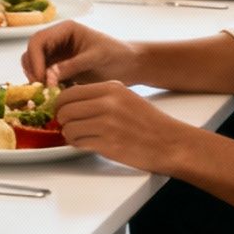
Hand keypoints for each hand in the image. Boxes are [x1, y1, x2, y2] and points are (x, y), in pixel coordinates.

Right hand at [21, 21, 139, 87]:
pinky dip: (44, 85)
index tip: (40, 78)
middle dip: (33, 69)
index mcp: (65, 30)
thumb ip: (72, 65)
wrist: (131, 65)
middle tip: (41, 88)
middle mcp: (57, 40)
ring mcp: (58, 54)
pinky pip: (44, 75)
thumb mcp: (95, 58)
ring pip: (34, 65)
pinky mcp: (60, 68)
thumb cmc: (117, 55)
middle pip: (31, 52)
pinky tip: (53, 94)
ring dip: (36, 78)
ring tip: (47, 92)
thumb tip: (48, 76)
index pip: (38, 40)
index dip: (35, 59)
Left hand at [53, 81, 190, 173]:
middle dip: (62, 120)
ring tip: (80, 137)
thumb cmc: (150, 123)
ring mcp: (107, 124)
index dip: (60, 104)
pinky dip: (78, 145)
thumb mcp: (126, 98)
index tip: (61, 111)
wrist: (172, 144)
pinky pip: (78, 142)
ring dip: (69, 134)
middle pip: (65, 110)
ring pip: (68, 127)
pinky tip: (87, 144)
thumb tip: (71, 101)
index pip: (70, 92)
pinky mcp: (108, 144)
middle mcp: (108, 103)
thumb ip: (101, 97)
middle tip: (68, 126)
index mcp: (111, 88)